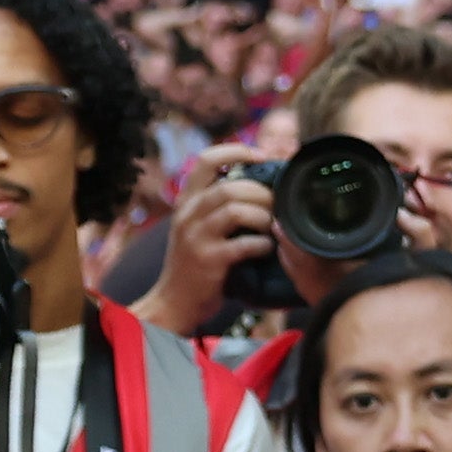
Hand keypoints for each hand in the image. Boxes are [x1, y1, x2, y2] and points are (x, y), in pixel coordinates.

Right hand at [141, 145, 278, 333]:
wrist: (175, 301)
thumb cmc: (198, 260)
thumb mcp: (199, 225)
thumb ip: (220, 203)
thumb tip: (262, 181)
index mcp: (187, 202)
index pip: (205, 160)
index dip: (236, 151)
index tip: (262, 155)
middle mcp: (187, 215)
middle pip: (231, 186)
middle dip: (262, 194)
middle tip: (277, 207)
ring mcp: (195, 237)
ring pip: (236, 210)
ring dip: (264, 217)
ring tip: (271, 229)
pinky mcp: (207, 260)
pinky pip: (244, 244)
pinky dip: (263, 245)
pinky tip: (266, 249)